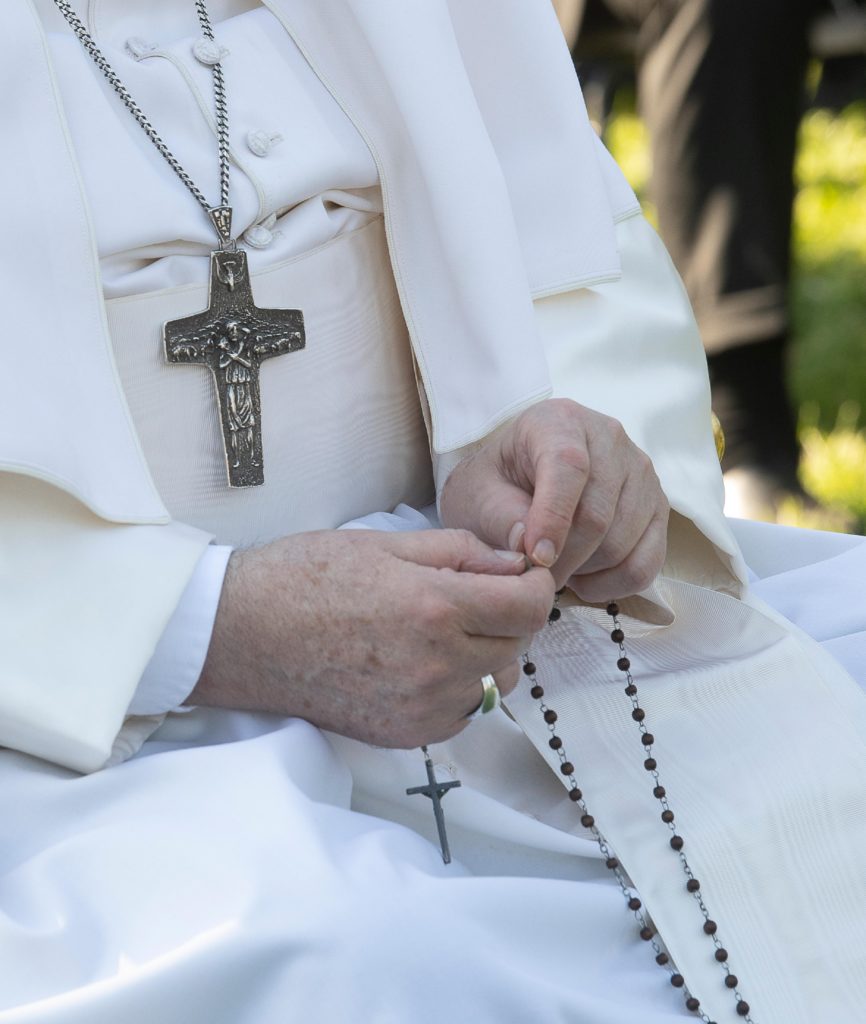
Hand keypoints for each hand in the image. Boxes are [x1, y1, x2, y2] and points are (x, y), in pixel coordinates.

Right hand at [190, 529, 554, 747]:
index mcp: (434, 608)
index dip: (534, 585)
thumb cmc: (304, 577)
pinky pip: (462, 712)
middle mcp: (436, 665)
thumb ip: (460, 552)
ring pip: (494, 682)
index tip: (520, 574)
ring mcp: (421, 708)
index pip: (529, 607)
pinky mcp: (405, 734)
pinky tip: (421, 661)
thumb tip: (514, 565)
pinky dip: (458, 687)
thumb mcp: (385, 542)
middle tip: (474, 594)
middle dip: (509, 615)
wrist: (242, 634)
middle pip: (518, 645)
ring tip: (443, 629)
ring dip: (486, 654)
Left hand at [439, 398, 668, 600]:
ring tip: (555, 569)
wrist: (517, 482)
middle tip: (534, 578)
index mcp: (559, 421)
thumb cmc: (496, 485)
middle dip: (563, 559)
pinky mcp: (657, 505)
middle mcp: (610, 437)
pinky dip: (614, 584)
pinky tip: (585, 578)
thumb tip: (529, 548)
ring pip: (622, 543)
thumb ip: (500, 517)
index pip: (568, 466)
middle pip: (597, 515)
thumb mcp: (478, 495)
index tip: (535, 558)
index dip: (553, 518)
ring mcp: (640, 471)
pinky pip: (647, 561)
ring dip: (585, 572)